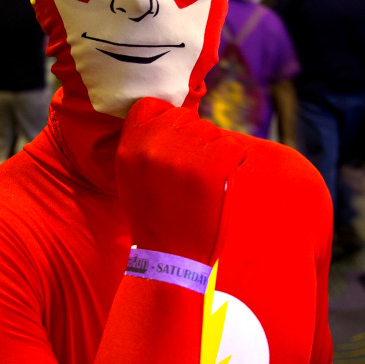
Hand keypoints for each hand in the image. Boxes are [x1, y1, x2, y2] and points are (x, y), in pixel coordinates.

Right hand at [116, 98, 246, 264]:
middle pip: (185, 117)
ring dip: (213, 152)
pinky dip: (233, 163)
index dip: (164, 120)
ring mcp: (186, 152)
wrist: (171, 258)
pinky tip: (219, 184)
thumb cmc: (154, 218)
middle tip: (190, 173)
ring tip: (201, 184)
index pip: (150, 105)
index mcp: (129, 146)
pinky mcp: (216, 163)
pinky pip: (234, 147)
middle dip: (192, 139)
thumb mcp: (132, 176)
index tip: (171, 142)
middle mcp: (155, 144)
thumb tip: (173, 119)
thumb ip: (146, 145)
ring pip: (212, 131)